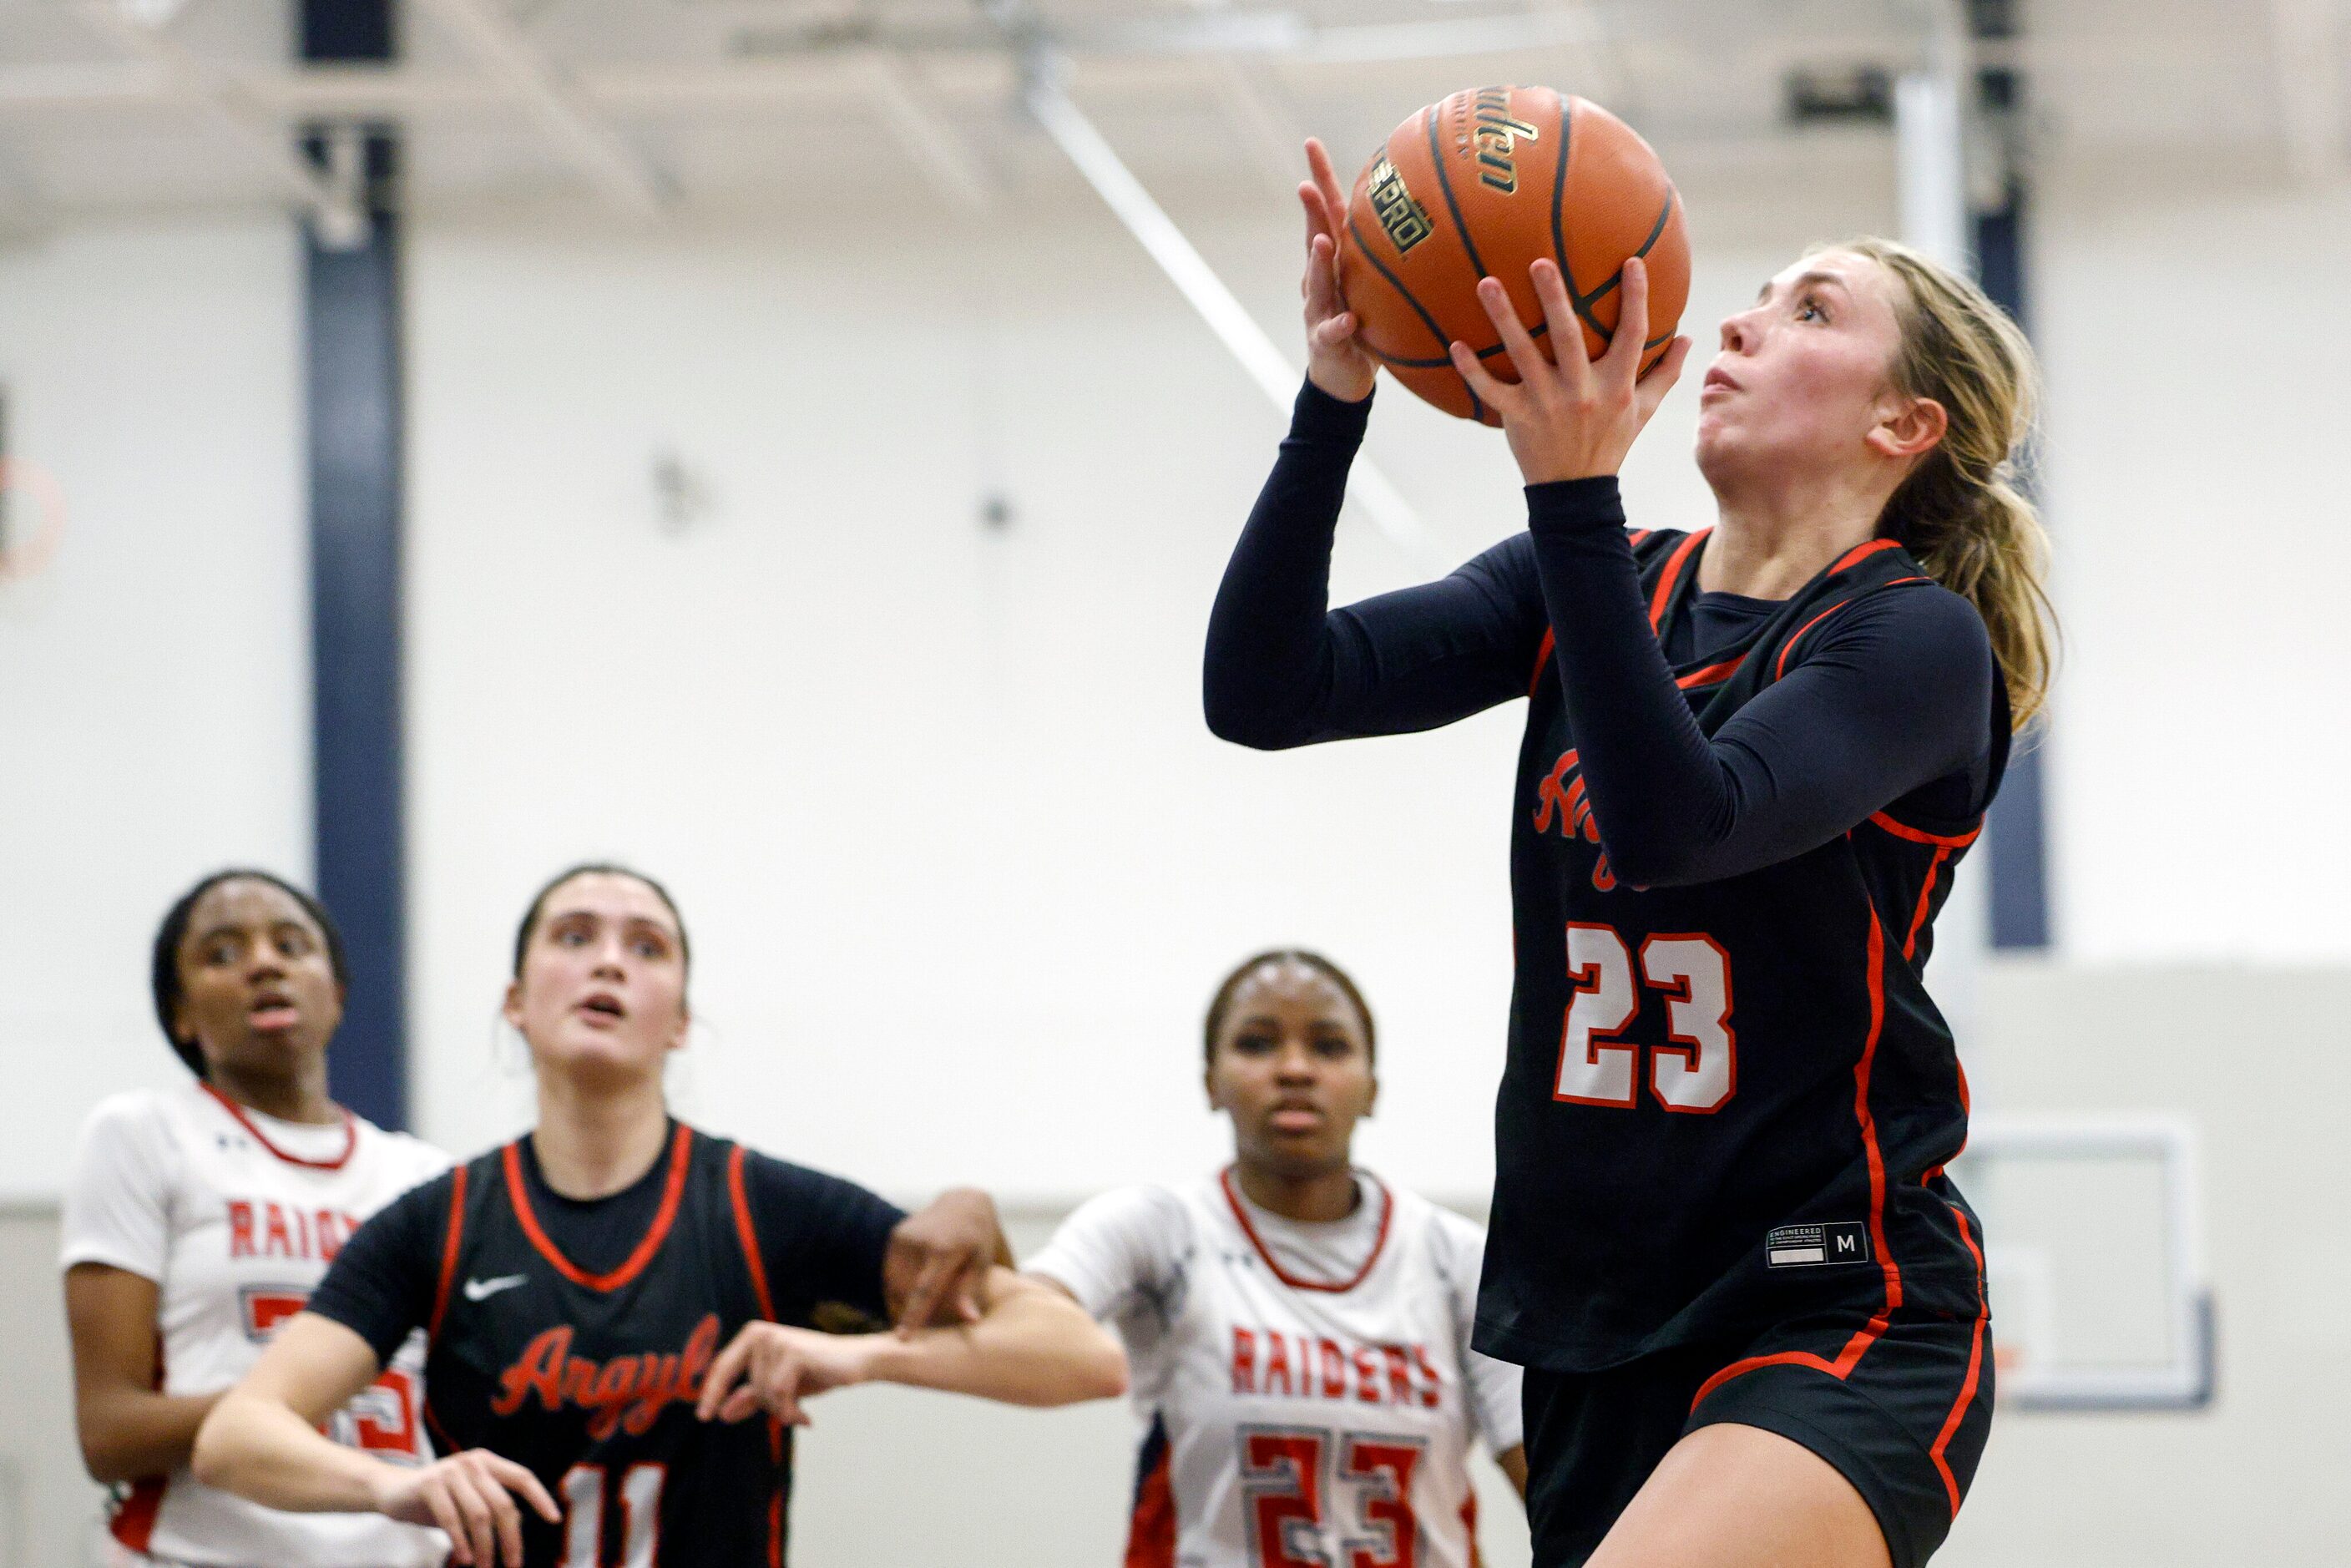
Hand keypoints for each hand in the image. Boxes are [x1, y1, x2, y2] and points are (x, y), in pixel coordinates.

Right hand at [373, 1449, 558, 1567]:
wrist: (392, 1490)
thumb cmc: (437, 1498)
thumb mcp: (468, 1500)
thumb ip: (491, 1508)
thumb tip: (518, 1528)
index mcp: (487, 1462)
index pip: (522, 1478)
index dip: (540, 1498)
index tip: (554, 1520)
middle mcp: (472, 1462)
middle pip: (503, 1504)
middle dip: (511, 1539)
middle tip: (513, 1565)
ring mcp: (450, 1471)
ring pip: (480, 1515)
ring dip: (485, 1547)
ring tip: (485, 1567)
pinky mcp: (429, 1484)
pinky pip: (452, 1518)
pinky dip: (461, 1542)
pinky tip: (465, 1559)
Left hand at [695, 1322, 875, 1426]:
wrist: (857, 1361)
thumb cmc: (817, 1371)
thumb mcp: (779, 1387)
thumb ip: (750, 1397)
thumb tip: (722, 1413)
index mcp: (752, 1336)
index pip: (722, 1367)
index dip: (711, 1393)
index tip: (703, 1417)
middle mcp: (761, 1333)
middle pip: (750, 1386)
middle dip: (768, 1406)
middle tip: (789, 1413)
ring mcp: (777, 1340)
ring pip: (765, 1393)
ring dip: (783, 1409)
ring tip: (800, 1410)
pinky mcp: (793, 1352)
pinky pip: (780, 1394)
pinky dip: (791, 1411)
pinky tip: (805, 1417)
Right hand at [885, 1188, 1001, 1333]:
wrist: (964, 1203)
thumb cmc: (978, 1238)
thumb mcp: (981, 1262)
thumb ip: (971, 1291)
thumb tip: (969, 1321)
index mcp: (944, 1249)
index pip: (925, 1289)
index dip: (913, 1315)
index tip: (902, 1338)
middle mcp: (919, 1240)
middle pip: (908, 1291)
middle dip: (915, 1312)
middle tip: (930, 1327)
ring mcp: (904, 1236)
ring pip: (895, 1284)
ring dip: (904, 1302)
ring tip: (920, 1312)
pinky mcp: (895, 1236)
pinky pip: (891, 1273)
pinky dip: (899, 1289)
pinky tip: (910, 1297)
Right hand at [1299, 138, 1375, 403]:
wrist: (1343, 377)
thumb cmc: (1368, 327)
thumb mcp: (1383, 288)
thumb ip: (1401, 258)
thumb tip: (1445, 220)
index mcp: (1339, 262)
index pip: (1328, 214)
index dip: (1319, 179)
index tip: (1311, 143)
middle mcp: (1321, 280)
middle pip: (1314, 239)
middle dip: (1309, 213)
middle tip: (1306, 186)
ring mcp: (1318, 309)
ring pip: (1316, 283)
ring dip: (1319, 263)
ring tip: (1323, 244)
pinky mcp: (1323, 340)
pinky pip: (1332, 332)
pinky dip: (1339, 325)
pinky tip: (1347, 321)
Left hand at [1449, 256, 1691, 483]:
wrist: (1576, 491)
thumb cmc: (1610, 443)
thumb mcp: (1643, 411)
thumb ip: (1665, 373)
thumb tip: (1688, 337)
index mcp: (1616, 385)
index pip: (1632, 334)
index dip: (1636, 298)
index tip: (1632, 261)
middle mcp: (1582, 391)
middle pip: (1568, 336)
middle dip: (1554, 297)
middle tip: (1540, 260)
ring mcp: (1547, 403)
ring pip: (1522, 353)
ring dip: (1504, 317)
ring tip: (1487, 282)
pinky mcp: (1518, 416)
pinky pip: (1491, 390)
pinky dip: (1472, 369)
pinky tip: (1456, 344)